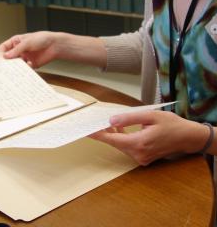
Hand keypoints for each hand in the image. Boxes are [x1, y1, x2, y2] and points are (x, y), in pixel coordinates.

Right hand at [0, 31, 59, 67]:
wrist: (55, 45)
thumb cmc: (42, 38)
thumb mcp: (27, 42)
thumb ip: (16, 50)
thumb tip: (6, 56)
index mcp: (16, 42)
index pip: (4, 48)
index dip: (2, 53)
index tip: (1, 59)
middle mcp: (19, 50)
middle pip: (9, 57)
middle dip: (7, 62)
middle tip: (5, 66)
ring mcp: (25, 57)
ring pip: (16, 64)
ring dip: (15, 67)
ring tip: (14, 70)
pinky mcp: (31, 64)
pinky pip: (25, 69)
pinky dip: (24, 71)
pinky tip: (24, 70)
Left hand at [90, 110, 210, 165]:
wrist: (187, 137)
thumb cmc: (171, 124)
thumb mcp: (150, 116)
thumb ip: (129, 118)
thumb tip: (112, 120)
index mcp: (139, 143)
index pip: (112, 140)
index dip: (98, 135)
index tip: (86, 131)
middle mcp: (139, 154)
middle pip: (116, 143)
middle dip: (105, 132)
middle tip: (95, 121)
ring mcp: (142, 158)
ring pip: (122, 145)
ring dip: (115, 134)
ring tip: (108, 122)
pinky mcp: (145, 158)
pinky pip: (129, 148)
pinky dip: (123, 138)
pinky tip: (120, 129)